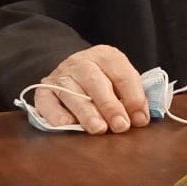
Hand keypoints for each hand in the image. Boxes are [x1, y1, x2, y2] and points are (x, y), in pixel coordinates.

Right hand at [34, 46, 149, 134]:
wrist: (72, 74)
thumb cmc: (105, 84)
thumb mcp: (122, 83)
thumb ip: (134, 97)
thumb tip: (142, 119)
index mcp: (106, 56)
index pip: (122, 74)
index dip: (133, 97)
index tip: (140, 120)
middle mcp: (81, 62)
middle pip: (95, 81)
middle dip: (110, 105)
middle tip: (121, 126)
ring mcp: (60, 75)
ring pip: (71, 92)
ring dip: (86, 112)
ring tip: (98, 129)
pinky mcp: (44, 90)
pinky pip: (47, 102)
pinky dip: (56, 114)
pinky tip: (67, 125)